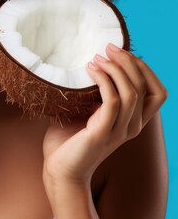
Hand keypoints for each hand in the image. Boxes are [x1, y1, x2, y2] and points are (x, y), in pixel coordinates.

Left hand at [42, 43, 167, 189]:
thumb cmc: (70, 141)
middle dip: (129, 61)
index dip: (144, 68)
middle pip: (146, 87)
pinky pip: (112, 101)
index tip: (120, 52)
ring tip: (97, 58)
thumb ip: (95, 94)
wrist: (60, 171)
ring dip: (116, 68)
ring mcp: (119, 131)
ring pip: (132, 92)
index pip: (157, 92)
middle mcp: (132, 127)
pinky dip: (103, 80)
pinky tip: (90, 70)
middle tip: (108, 47)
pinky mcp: (101, 133)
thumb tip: (89, 64)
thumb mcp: (88, 112)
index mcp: (134, 121)